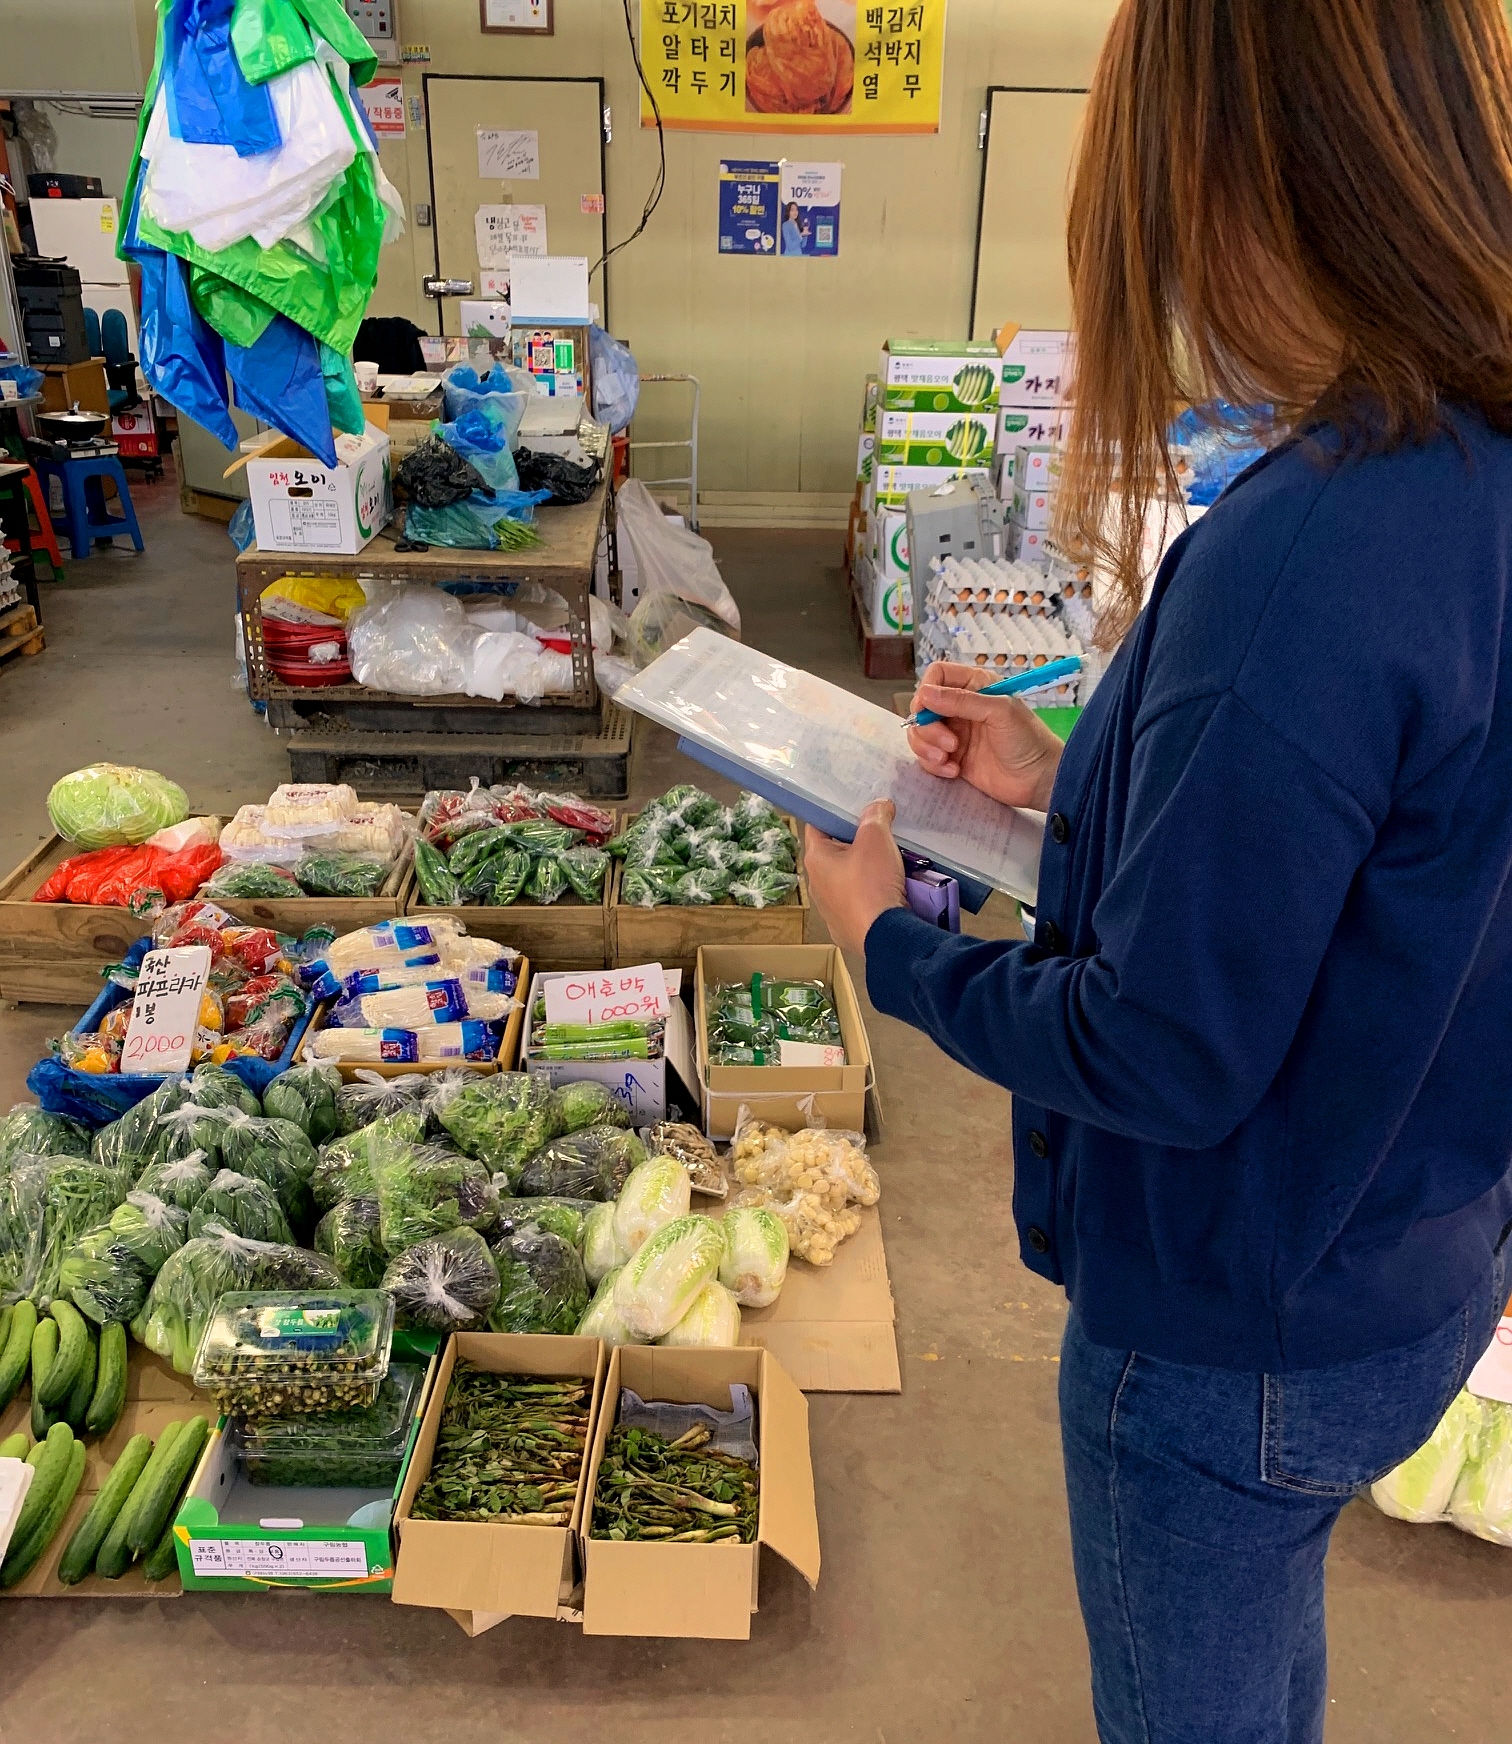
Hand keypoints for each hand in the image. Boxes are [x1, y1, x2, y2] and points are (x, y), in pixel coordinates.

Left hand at [804, 800, 907, 954]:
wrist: (885, 936)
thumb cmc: (872, 884)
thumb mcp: (876, 839)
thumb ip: (876, 816)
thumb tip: (879, 806)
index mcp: (816, 860)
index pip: (817, 826)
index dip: (834, 813)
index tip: (854, 807)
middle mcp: (817, 885)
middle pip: (835, 853)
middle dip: (856, 842)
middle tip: (878, 832)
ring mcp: (830, 910)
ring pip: (848, 880)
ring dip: (865, 871)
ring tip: (889, 862)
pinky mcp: (846, 929)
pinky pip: (859, 904)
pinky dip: (872, 895)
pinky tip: (890, 891)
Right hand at [907, 662, 1064, 810]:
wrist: (1039, 780)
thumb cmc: (1027, 740)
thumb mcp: (999, 712)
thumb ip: (962, 701)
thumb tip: (925, 693)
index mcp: (975, 687)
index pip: (938, 676)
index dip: (927, 690)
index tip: (926, 709)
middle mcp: (961, 708)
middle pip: (922, 707)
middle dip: (927, 727)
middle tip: (950, 744)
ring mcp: (955, 734)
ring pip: (920, 733)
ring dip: (926, 747)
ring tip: (948, 759)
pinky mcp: (952, 759)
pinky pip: (927, 758)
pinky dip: (933, 765)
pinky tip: (954, 771)